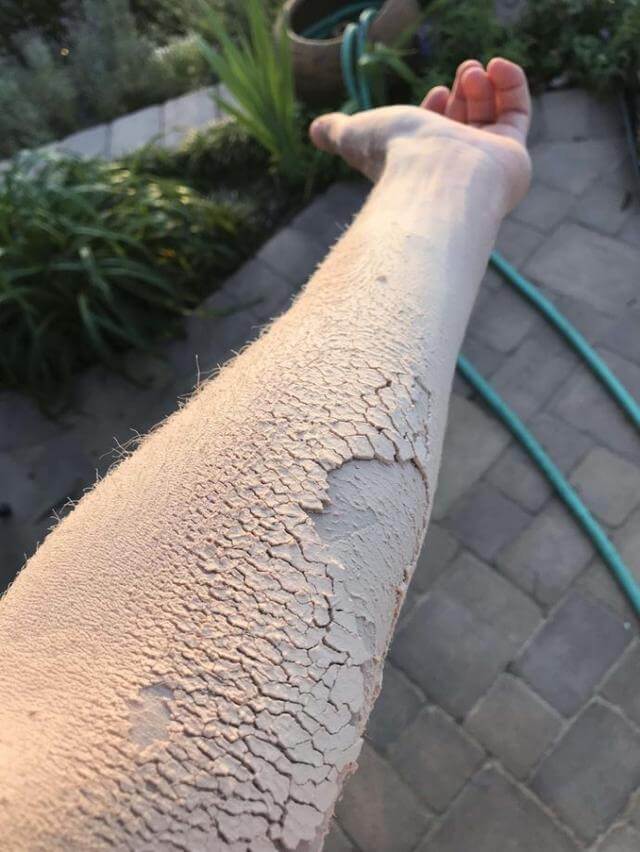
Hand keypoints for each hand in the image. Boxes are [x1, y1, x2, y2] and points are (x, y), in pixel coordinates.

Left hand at [309, 57, 531, 211]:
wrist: (432, 176)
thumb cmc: (393, 156)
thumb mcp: (356, 135)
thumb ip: (338, 132)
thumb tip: (315, 130)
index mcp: (422, 166)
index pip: (438, 134)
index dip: (437, 107)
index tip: (436, 90)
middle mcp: (454, 169)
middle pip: (467, 123)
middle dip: (464, 92)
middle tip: (463, 71)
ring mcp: (485, 165)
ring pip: (493, 117)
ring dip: (484, 86)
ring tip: (473, 70)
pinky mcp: (512, 157)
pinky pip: (518, 113)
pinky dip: (511, 85)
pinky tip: (498, 65)